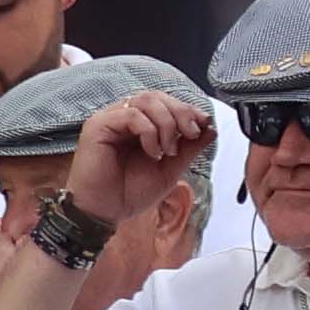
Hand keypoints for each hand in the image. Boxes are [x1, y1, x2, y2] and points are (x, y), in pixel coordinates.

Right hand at [68, 88, 213, 236]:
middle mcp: (123, 118)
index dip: (188, 109)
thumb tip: (211, 129)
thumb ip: (190, 149)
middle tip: (191, 134)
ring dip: (167, 123)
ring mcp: (110, 120)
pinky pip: (130, 115)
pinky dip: (149, 132)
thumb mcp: (170, 169)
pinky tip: (152, 153)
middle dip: (182, 113)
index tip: (204, 124)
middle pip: (157, 97)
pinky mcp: (97, 127)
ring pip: (145, 101)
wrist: (105, 212)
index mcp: (140, 125)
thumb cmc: (130, 193)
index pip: (166, 102)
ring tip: (169, 150)